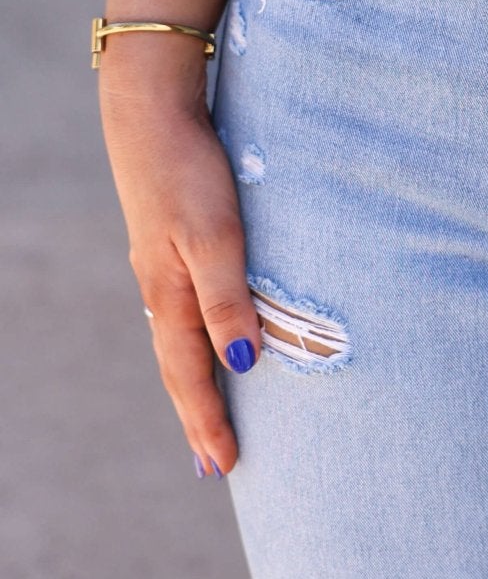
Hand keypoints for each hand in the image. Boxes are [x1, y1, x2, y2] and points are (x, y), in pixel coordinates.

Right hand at [99, 49, 260, 476]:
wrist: (151, 111)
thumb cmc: (189, 171)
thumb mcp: (215, 235)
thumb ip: (228, 299)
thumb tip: (243, 366)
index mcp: (169, 295)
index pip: (191, 375)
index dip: (208, 421)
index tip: (225, 467)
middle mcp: (161, 288)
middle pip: (179, 367)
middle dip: (198, 416)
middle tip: (215, 466)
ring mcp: (161, 266)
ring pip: (179, 340)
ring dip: (196, 382)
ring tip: (211, 417)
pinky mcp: (170, 241)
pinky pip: (183, 310)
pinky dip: (195, 340)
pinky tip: (206, 341)